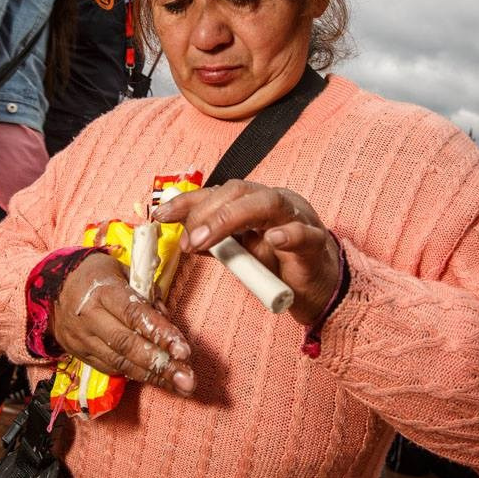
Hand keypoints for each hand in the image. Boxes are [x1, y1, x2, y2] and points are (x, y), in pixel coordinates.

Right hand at [51, 252, 195, 396]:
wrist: (55, 288)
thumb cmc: (98, 276)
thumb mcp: (123, 271)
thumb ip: (146, 295)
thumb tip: (168, 321)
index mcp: (103, 291)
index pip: (134, 314)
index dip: (160, 333)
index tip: (184, 351)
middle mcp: (90, 317)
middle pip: (127, 345)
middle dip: (161, 365)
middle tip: (188, 380)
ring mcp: (82, 338)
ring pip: (120, 362)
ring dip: (152, 376)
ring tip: (179, 386)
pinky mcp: (79, 353)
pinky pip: (110, 368)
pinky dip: (134, 374)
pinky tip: (156, 379)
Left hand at [153, 180, 339, 323]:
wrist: (317, 285)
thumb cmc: (278, 263)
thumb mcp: (240, 253)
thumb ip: (217, 243)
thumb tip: (186, 238)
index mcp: (253, 201)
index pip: (217, 193)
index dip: (187, 202)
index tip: (160, 215)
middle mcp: (274, 202)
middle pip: (238, 192)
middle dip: (207, 213)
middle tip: (188, 241)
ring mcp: (298, 218)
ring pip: (268, 203)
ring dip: (232, 219)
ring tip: (206, 241)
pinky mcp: (315, 243)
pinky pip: (304, 233)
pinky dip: (289, 234)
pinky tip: (273, 240)